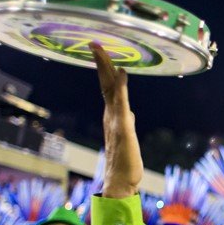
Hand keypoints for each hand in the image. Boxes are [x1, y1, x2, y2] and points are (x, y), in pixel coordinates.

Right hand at [89, 43, 142, 197]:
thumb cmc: (125, 162)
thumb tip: (129, 113)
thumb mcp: (128, 137)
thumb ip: (127, 123)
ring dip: (106, 69)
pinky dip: (121, 86)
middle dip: (100, 62)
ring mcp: (115, 120)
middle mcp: (111, 115)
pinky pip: (121, 103)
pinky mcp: (123, 128)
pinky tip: (122, 72)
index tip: (100, 51)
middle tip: (94, 43)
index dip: (104, 69)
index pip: (108, 87)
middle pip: (105, 84)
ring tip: (101, 50)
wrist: (119, 182)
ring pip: (110, 89)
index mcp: (113, 116)